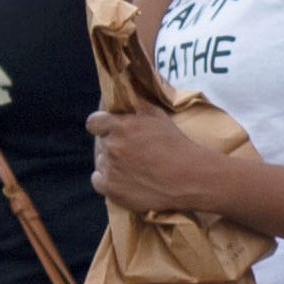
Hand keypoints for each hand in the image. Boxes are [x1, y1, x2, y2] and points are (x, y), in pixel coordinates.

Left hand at [88, 104, 216, 213]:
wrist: (190, 178)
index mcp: (121, 126)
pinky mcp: (111, 189)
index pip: (93, 122)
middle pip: (101, 143)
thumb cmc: (177, 144)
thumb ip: (137, 104)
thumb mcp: (159, 116)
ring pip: (101, 161)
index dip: (101, 125)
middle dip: (113, 143)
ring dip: (112, 161)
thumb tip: (124, 94)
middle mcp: (111, 146)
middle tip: (132, 149)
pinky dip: (107, 179)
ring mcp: (110, 169)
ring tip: (133, 166)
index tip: (110, 128)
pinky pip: (97, 180)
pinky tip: (123, 178)